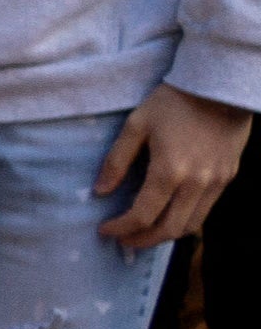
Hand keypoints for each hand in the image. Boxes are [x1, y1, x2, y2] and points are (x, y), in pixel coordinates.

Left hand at [100, 84, 250, 247]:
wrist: (220, 87)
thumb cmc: (173, 103)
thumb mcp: (136, 125)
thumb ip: (116, 161)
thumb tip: (99, 192)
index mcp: (170, 171)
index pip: (142, 215)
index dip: (121, 228)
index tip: (104, 229)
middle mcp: (196, 183)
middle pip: (168, 229)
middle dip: (142, 240)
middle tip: (123, 240)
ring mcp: (216, 183)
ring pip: (191, 226)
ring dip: (164, 234)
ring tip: (143, 232)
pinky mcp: (228, 178)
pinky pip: (205, 211)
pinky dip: (184, 220)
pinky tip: (167, 215)